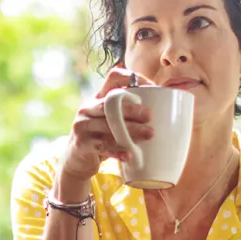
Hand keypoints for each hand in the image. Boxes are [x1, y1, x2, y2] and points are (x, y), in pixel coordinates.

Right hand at [57, 67, 156, 189]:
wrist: (76, 162)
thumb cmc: (101, 139)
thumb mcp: (110, 122)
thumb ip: (126, 114)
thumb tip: (164, 110)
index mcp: (98, 98)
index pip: (113, 77)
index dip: (133, 78)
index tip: (151, 87)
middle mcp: (88, 108)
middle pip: (111, 103)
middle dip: (132, 108)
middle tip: (150, 115)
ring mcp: (82, 125)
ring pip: (108, 125)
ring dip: (131, 130)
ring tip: (149, 134)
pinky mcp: (81, 144)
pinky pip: (103, 146)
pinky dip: (118, 150)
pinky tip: (130, 155)